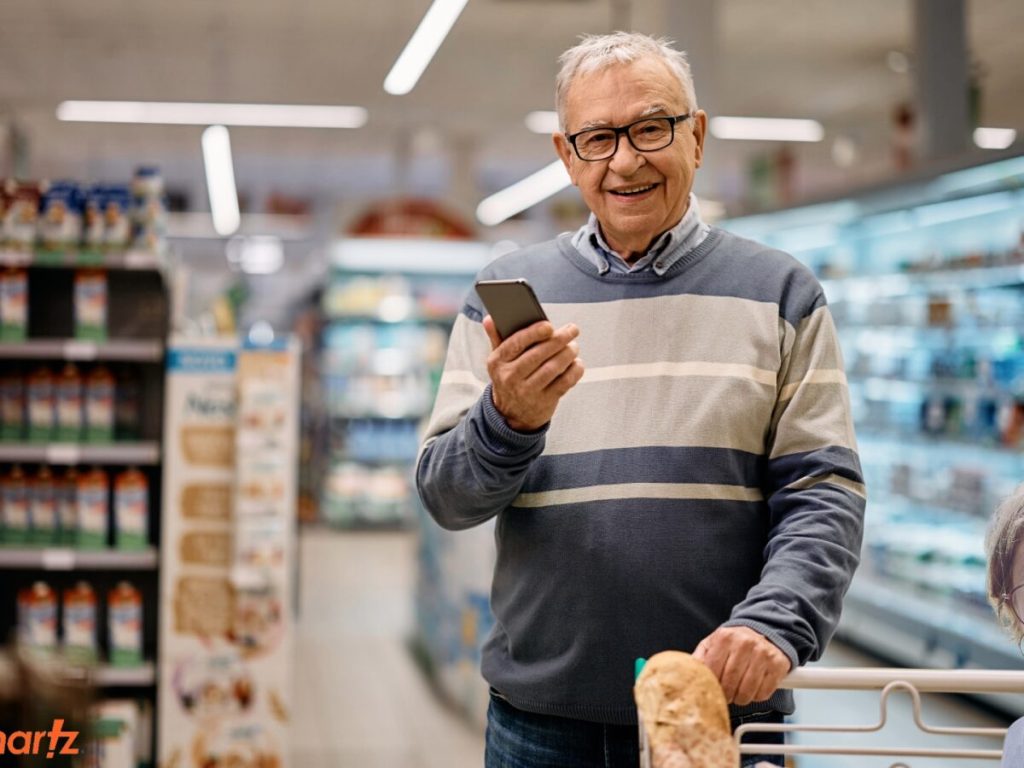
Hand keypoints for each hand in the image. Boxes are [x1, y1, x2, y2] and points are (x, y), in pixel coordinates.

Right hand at [482, 316, 584, 431]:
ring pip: (553, 368)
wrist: (510, 414)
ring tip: (574, 346)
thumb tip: (490, 319)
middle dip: (559, 339)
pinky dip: (574, 370)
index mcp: (497, 362)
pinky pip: (564, 383)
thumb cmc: (508, 378)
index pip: (516, 343)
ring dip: (568, 354)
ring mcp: (527, 391)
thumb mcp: (499, 360)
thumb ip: (497, 338)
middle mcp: (510, 377)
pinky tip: (576, 363)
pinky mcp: (544, 402)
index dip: (534, 332)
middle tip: (572, 330)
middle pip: (538, 354)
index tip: (549, 325)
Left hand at [693, 626, 790, 705]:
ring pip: (747, 691)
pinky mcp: (777, 665)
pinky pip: (763, 693)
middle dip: (726, 695)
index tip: (711, 692)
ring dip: (741, 698)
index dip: (711, 686)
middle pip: (730, 683)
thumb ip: (700, 657)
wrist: (765, 631)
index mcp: (725, 638)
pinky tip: (753, 688)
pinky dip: (756, 696)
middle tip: (726, 696)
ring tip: (738, 693)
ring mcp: (763, 654)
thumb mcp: (714, 643)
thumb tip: (686, 674)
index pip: (713, 670)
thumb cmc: (735, 642)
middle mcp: (745, 644)